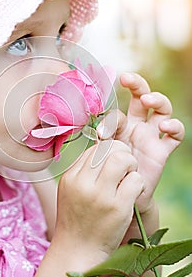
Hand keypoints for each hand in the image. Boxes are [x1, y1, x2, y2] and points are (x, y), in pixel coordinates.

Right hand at [54, 140, 144, 262]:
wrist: (77, 252)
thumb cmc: (77, 221)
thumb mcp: (71, 191)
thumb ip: (84, 172)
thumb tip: (106, 151)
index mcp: (71, 177)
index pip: (95, 148)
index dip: (110, 152)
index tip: (113, 165)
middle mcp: (83, 183)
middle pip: (110, 148)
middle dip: (123, 154)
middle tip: (126, 169)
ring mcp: (100, 195)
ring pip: (124, 159)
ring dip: (132, 166)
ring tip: (129, 180)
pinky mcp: (118, 208)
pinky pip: (136, 180)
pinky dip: (139, 184)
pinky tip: (133, 195)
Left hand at [98, 73, 184, 213]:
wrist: (120, 197)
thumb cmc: (109, 172)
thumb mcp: (103, 154)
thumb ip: (103, 140)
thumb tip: (100, 130)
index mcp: (120, 125)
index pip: (118, 112)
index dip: (110, 119)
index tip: (101, 133)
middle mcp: (138, 125)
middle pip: (142, 97)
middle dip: (137, 84)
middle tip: (128, 79)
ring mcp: (152, 136)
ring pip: (162, 109)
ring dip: (157, 99)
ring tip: (148, 100)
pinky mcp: (163, 149)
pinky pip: (176, 134)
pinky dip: (174, 126)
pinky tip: (165, 126)